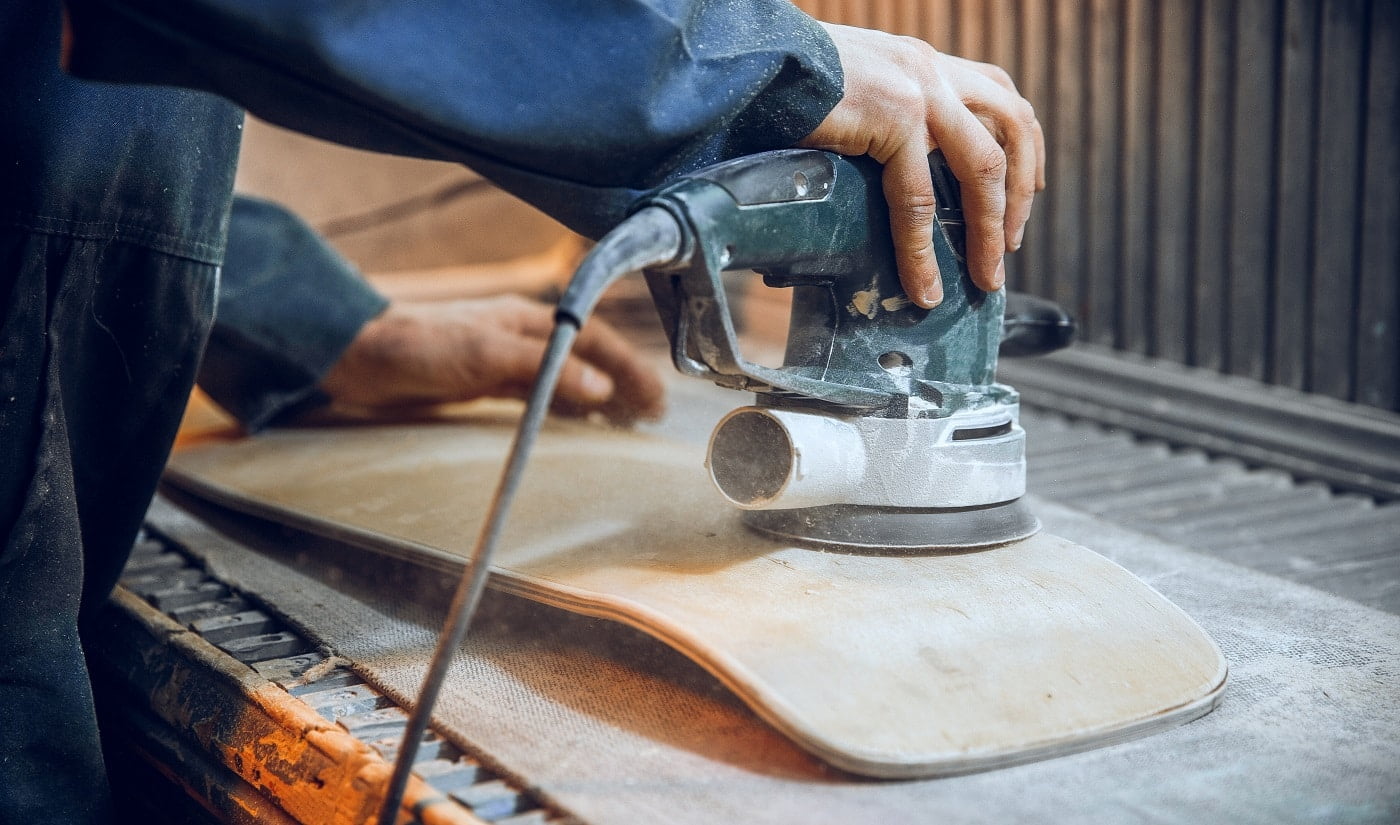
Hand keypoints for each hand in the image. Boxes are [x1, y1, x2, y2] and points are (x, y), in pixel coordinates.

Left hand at [319, 295, 664, 422]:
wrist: (357, 356)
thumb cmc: (416, 346)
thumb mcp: (487, 357)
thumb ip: (545, 371)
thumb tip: (601, 389)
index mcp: (527, 319)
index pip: (595, 340)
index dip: (629, 368)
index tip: (654, 397)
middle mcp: (519, 335)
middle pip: (586, 358)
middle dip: (622, 383)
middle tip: (650, 415)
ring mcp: (501, 358)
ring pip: (565, 378)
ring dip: (597, 397)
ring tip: (623, 422)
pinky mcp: (481, 381)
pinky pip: (538, 395)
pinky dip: (563, 408)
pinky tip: (571, 424)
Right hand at [798, 23, 1045, 307]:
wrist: (750, 61)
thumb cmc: (779, 83)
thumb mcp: (847, 93)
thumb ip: (875, 122)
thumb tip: (877, 174)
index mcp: (920, 61)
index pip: (997, 93)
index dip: (1021, 145)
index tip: (1025, 190)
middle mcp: (929, 69)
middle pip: (1011, 126)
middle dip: (1018, 195)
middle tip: (1010, 246)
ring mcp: (919, 89)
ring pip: (982, 168)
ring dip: (989, 229)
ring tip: (985, 275)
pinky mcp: (896, 117)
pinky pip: (920, 199)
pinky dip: (923, 249)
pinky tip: (922, 281)